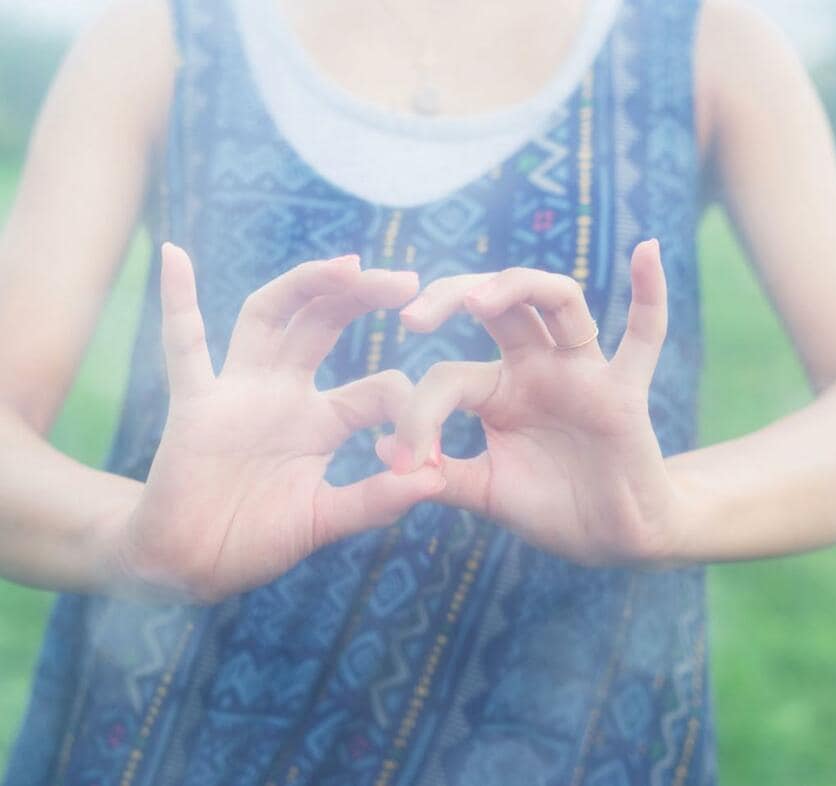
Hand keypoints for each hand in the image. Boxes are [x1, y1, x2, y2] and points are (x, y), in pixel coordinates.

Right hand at [116, 244, 444, 601]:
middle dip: (363, 298)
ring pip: (269, 317)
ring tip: (347, 264)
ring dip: (305, 286)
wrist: (191, 565)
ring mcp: (239, 392)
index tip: (428, 449)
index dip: (407, 408)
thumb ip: (374, 501)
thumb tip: (435, 482)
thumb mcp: (324, 519)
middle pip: (325, 324)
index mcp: (322, 421)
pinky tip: (176, 256)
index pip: (377, 389)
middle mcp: (284, 393)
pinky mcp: (196, 405)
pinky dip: (178, 303)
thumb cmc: (257, 540)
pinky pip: (184, 348)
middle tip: (409, 280)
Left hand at [376, 240, 683, 565]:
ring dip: (517, 286)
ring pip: (556, 300)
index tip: (401, 458)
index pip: (449, 375)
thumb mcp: (484, 490)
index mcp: (500, 389)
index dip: (419, 413)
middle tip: (411, 317)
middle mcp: (538, 368)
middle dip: (453, 296)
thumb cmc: (549, 508)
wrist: (608, 538)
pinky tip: (647, 248)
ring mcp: (582, 373)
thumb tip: (383, 451)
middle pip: (498, 303)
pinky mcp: (623, 392)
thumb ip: (440, 473)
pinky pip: (645, 337)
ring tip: (476, 301)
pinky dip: (650, 293)